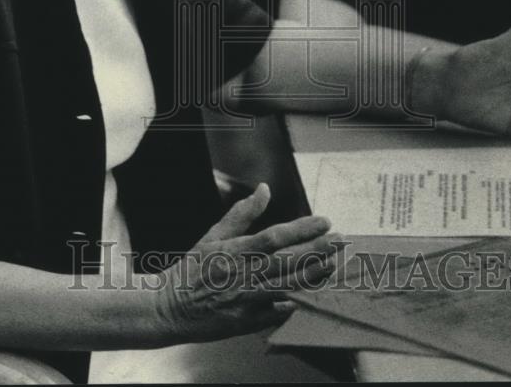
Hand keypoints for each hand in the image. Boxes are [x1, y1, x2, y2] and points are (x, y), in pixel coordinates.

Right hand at [153, 183, 336, 342]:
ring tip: (334, 265)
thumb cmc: (193, 269)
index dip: (302, 229)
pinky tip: (312, 298)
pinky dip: (293, 306)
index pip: (276, 236)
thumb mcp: (214, 235)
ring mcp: (246, 300)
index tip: (324, 221)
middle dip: (317, 250)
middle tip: (341, 241)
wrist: (169, 307)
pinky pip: (275, 314)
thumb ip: (242, 213)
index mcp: (237, 251)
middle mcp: (244, 274)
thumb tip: (264, 189)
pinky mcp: (245, 321)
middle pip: (287, 261)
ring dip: (313, 276)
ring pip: (286, 286)